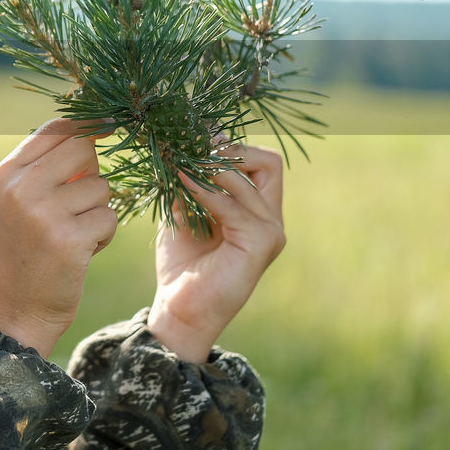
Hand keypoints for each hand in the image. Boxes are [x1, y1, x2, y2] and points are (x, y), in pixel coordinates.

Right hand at [0, 118, 116, 357]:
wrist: (11, 314)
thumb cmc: (21, 256)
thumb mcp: (17, 205)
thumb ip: (45, 170)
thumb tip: (93, 132)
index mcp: (6, 174)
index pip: (55, 127)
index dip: (87, 126)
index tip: (105, 130)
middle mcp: (21, 187)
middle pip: (83, 148)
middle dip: (93, 174)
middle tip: (79, 205)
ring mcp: (44, 213)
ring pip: (102, 187)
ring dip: (98, 212)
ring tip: (73, 237)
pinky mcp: (69, 240)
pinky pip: (109, 218)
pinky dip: (103, 236)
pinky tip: (80, 254)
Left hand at [147, 143, 285, 362]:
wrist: (179, 308)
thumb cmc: (182, 264)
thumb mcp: (183, 211)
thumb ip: (187, 181)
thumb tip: (178, 143)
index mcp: (257, 209)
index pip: (262, 161)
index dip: (231, 146)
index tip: (195, 141)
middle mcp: (271, 219)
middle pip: (268, 162)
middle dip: (229, 151)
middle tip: (191, 149)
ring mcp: (271, 232)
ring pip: (249, 178)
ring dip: (210, 167)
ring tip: (178, 163)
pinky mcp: (261, 244)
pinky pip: (234, 205)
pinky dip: (205, 191)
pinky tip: (181, 182)